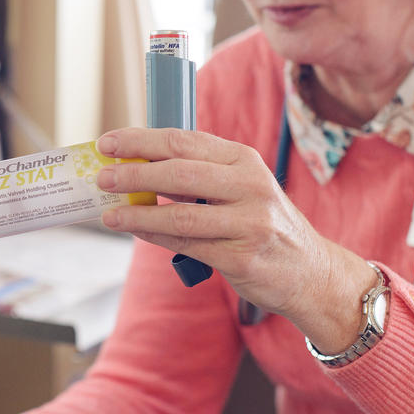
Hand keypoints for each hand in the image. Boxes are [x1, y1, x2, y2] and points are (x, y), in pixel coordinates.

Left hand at [96, 128, 370, 349]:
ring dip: (137, 212)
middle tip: (102, 176)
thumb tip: (136, 167)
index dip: (141, 140)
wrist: (312, 273)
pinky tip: (135, 230)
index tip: (109, 143)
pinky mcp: (243, 258)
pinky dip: (155, 236)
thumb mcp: (241, 188)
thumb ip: (198, 176)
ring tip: (108, 214)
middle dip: (134, 173)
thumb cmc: (263, 225)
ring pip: (180, 214)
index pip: (184, 140)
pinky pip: (187, 245)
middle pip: (180, 173)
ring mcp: (250, 223)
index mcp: (245, 160)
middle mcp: (251, 186)